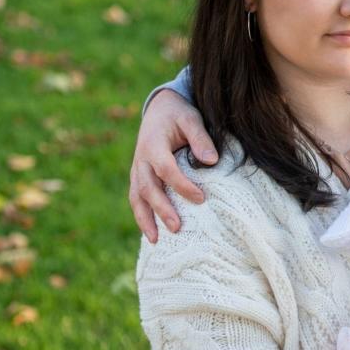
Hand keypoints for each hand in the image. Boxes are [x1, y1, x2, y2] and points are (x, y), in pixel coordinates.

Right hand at [129, 89, 216, 242]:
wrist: (160, 108)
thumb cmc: (179, 115)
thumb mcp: (191, 119)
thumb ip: (200, 138)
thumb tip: (212, 161)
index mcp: (153, 145)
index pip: (166, 169)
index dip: (182, 185)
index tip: (201, 198)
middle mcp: (141, 160)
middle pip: (148, 188)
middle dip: (161, 209)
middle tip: (177, 227)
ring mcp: (137, 169)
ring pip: (137, 197)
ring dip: (145, 219)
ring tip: (156, 240)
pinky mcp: (138, 176)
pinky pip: (137, 198)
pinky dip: (142, 215)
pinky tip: (152, 233)